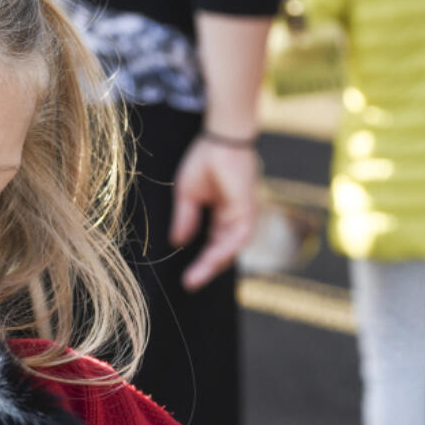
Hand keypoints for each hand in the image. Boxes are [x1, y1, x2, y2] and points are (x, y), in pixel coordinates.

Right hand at [168, 135, 259, 289]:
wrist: (221, 139)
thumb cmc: (205, 160)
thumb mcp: (187, 194)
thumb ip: (185, 219)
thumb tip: (177, 243)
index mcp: (220, 215)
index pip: (211, 246)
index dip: (199, 262)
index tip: (185, 279)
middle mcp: (233, 219)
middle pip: (221, 252)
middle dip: (206, 269)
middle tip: (188, 285)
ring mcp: (242, 215)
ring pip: (230, 249)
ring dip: (213, 265)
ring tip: (195, 278)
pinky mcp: (247, 210)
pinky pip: (238, 237)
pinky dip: (224, 250)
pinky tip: (210, 260)